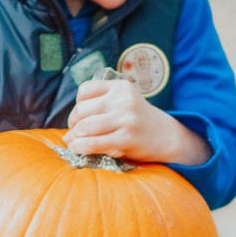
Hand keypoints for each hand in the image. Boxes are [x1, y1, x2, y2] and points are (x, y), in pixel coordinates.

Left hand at [64, 78, 210, 165]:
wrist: (167, 137)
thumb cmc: (138, 121)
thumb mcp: (124, 103)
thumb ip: (100, 106)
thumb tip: (68, 130)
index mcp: (121, 87)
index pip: (85, 90)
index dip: (77, 105)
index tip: (80, 118)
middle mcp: (123, 99)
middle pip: (82, 109)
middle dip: (73, 124)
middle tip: (75, 134)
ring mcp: (126, 118)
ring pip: (85, 126)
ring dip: (74, 137)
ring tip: (74, 143)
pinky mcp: (126, 138)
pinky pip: (93, 143)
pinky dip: (80, 147)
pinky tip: (78, 150)